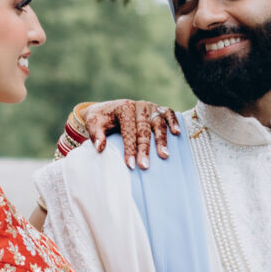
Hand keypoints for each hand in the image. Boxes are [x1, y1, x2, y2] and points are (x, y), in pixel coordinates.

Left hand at [65, 97, 180, 166]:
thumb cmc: (101, 119)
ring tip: (164, 155)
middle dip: (144, 149)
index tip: (130, 165)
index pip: (128, 130)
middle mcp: (139, 106)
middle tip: (145, 166)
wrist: (107, 109)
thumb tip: (100, 148)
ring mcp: (150, 107)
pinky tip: (176, 133)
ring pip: (157, 123)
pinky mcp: (158, 109)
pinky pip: (168, 114)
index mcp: (124, 108)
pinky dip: (174, 122)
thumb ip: (96, 134)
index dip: (129, 148)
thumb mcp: (93, 123)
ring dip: (161, 140)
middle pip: (143, 129)